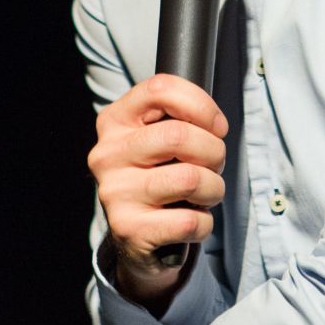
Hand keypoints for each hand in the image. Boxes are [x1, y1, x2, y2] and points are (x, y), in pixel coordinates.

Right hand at [87, 74, 228, 306]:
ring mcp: (115, 192)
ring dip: (214, 189)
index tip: (216, 126)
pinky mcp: (128, 229)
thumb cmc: (159, 175)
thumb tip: (214, 124)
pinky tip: (192, 220)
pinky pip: (189, 221)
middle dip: (214, 152)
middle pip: (179, 135)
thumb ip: (178, 118)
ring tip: (205, 194)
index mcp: (115, 120)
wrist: (135, 236)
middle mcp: (108, 153)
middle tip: (214, 165)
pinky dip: (204, 223)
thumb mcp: (158, 138)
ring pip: (190, 179)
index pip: (160, 89)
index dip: (201, 105)